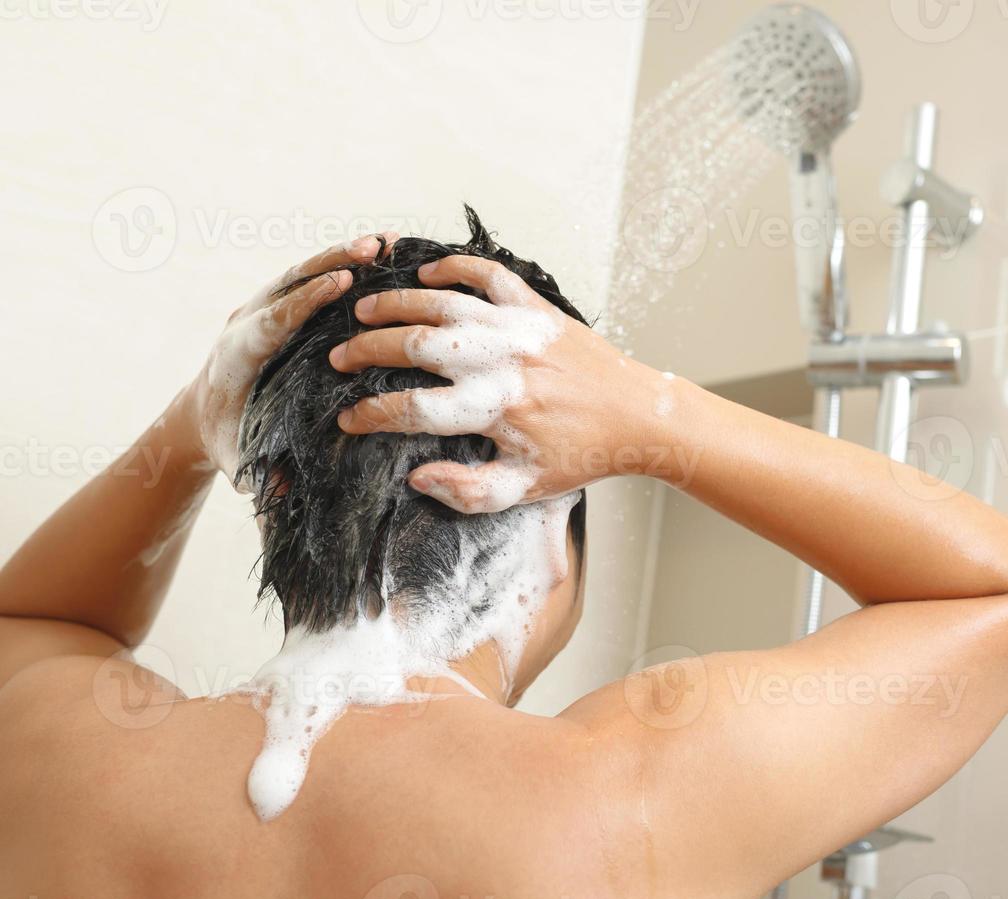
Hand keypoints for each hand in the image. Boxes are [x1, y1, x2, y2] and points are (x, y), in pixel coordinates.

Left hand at [185, 235, 394, 486]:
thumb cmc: (227, 439)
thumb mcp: (240, 460)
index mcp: (238, 355)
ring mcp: (262, 309)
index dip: (307, 300)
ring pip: (303, 273)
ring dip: (343, 256)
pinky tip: (382, 255)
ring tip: (388, 242)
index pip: (275, 321)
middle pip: (292, 283)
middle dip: (332, 263)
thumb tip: (289, 488)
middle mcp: (248, 322)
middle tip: (374, 248)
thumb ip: (262, 473)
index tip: (341, 282)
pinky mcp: (279, 307)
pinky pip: (310, 279)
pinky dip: (343, 264)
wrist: (202, 414)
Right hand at [331, 255, 667, 512]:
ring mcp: (518, 329)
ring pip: (439, 302)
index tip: (347, 418)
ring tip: (362, 311)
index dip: (370, 413)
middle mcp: (501, 363)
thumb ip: (467, 491)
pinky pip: (487, 275)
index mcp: (494, 410)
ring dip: (394, 304)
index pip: (412, 408)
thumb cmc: (579, 456)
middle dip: (365, 351)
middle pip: (412, 345)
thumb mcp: (524, 489)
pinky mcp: (537, 308)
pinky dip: (453, 267)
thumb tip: (416, 477)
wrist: (636, 416)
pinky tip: (425, 275)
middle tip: (339, 359)